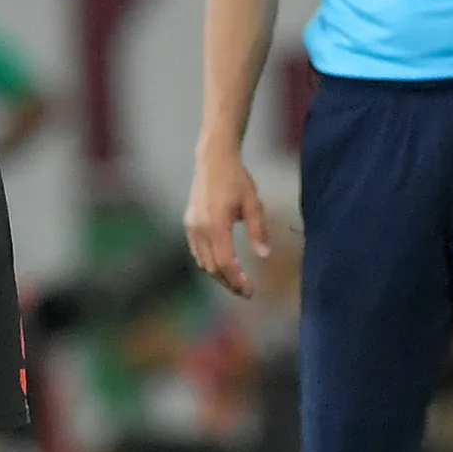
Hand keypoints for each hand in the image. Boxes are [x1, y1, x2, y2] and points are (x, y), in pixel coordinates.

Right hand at [183, 145, 270, 296]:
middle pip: (212, 267)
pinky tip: (223, 266)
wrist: (213, 160)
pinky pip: (198, 252)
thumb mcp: (254, 204)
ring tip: (236, 282)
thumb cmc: (237, 179)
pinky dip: (210, 263)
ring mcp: (191, 226)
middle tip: (246, 292)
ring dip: (219, 275)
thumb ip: (258, 231)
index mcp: (216, 224)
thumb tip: (264, 257)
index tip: (250, 291)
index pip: (225, 262)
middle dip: (229, 283)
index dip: (237, 280)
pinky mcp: (188, 223)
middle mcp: (199, 228)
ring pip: (203, 262)